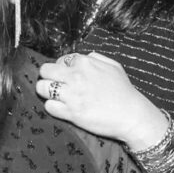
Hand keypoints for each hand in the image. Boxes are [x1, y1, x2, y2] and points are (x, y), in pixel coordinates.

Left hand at [36, 52, 166, 149]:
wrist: (132, 115)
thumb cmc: (124, 91)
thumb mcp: (113, 66)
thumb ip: (96, 58)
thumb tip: (84, 57)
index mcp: (85, 63)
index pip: (60, 59)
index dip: (61, 68)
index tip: (65, 76)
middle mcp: (75, 76)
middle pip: (45, 70)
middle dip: (48, 76)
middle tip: (55, 84)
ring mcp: (72, 95)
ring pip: (41, 88)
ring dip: (45, 92)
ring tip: (54, 96)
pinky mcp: (71, 113)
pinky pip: (49, 107)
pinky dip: (52, 107)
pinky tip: (61, 108)